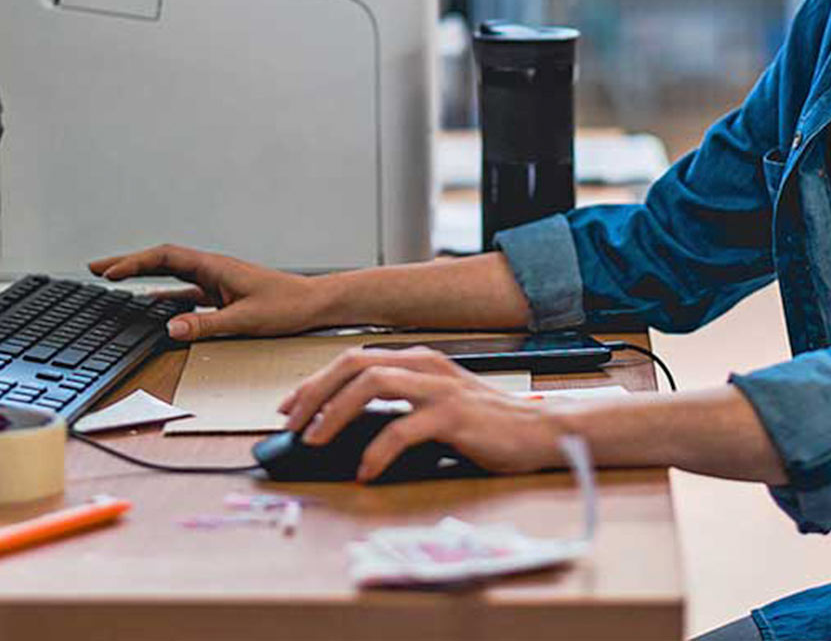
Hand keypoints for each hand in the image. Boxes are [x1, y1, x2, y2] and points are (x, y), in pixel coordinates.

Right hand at [88, 244, 326, 341]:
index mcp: (215, 267)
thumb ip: (206, 325)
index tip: (109, 272)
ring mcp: (216, 282)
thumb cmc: (288, 306)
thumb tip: (170, 328)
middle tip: (96, 269)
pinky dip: (164, 295)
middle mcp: (213, 270)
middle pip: (162, 261)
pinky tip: (150, 303)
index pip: (166, 258)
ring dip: (143, 277)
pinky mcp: (222, 295)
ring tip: (113, 280)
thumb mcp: (245, 320)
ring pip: (171, 275)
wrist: (315, 303)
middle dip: (128, 263)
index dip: (135, 263)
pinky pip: (186, 292)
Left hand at [277, 347, 564, 480]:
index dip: (316, 381)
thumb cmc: (487, 424)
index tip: (290, 407)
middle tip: (290, 425)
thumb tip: (347, 427)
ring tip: (315, 441)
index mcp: (419, 360)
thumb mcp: (437, 405)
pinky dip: (376, 451)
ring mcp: (440, 388)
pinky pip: (403, 429)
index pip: (354, 359)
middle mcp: (426, 366)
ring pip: (371, 385)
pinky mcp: (454, 416)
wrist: (540, 432)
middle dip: (314, 393)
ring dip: (334, 413)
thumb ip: (400, 405)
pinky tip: (365, 470)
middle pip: (354, 364)